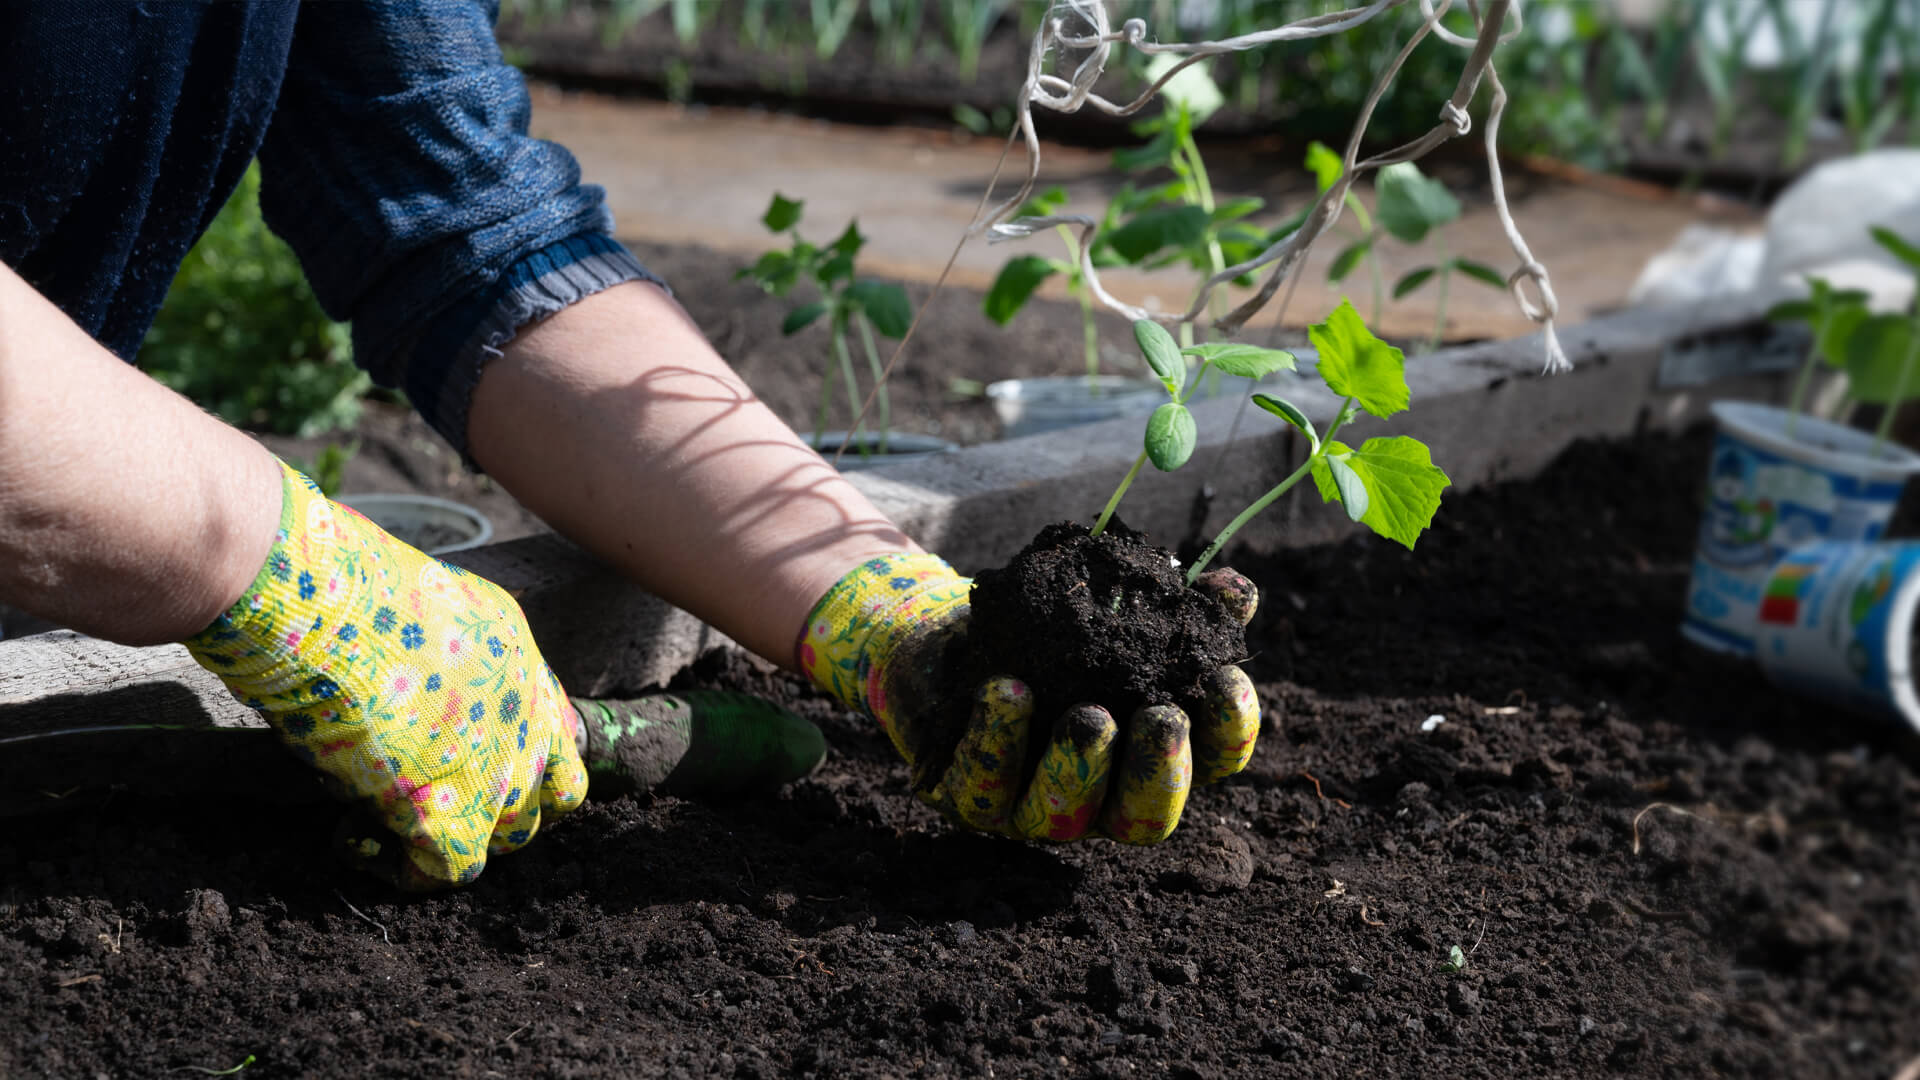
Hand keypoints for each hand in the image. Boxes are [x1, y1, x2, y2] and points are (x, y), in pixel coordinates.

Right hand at [186, 460, 588, 889]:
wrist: (327, 606)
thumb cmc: (350, 590)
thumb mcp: (428, 607)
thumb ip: (448, 652)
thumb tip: (417, 689)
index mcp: (523, 663)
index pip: (559, 735)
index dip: (522, 760)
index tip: (469, 764)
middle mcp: (527, 720)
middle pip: (547, 794)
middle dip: (497, 804)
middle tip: (429, 796)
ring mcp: (497, 770)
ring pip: (506, 838)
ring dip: (454, 838)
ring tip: (388, 821)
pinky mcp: (448, 815)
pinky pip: (446, 871)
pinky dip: (404, 869)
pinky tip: (354, 838)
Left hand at [798, 554, 1260, 843]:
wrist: (959, 642)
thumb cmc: (1053, 633)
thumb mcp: (1114, 614)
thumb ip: (1177, 606)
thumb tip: (1232, 591)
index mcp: (1150, 757)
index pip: (1212, 764)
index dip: (1229, 731)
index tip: (1225, 679)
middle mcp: (1101, 798)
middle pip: (1145, 819)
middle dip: (1158, 772)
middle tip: (1161, 719)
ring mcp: (1033, 808)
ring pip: (1064, 816)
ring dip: (1080, 767)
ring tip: (1088, 715)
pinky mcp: (969, 799)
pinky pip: (983, 784)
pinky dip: (997, 737)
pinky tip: (1006, 689)